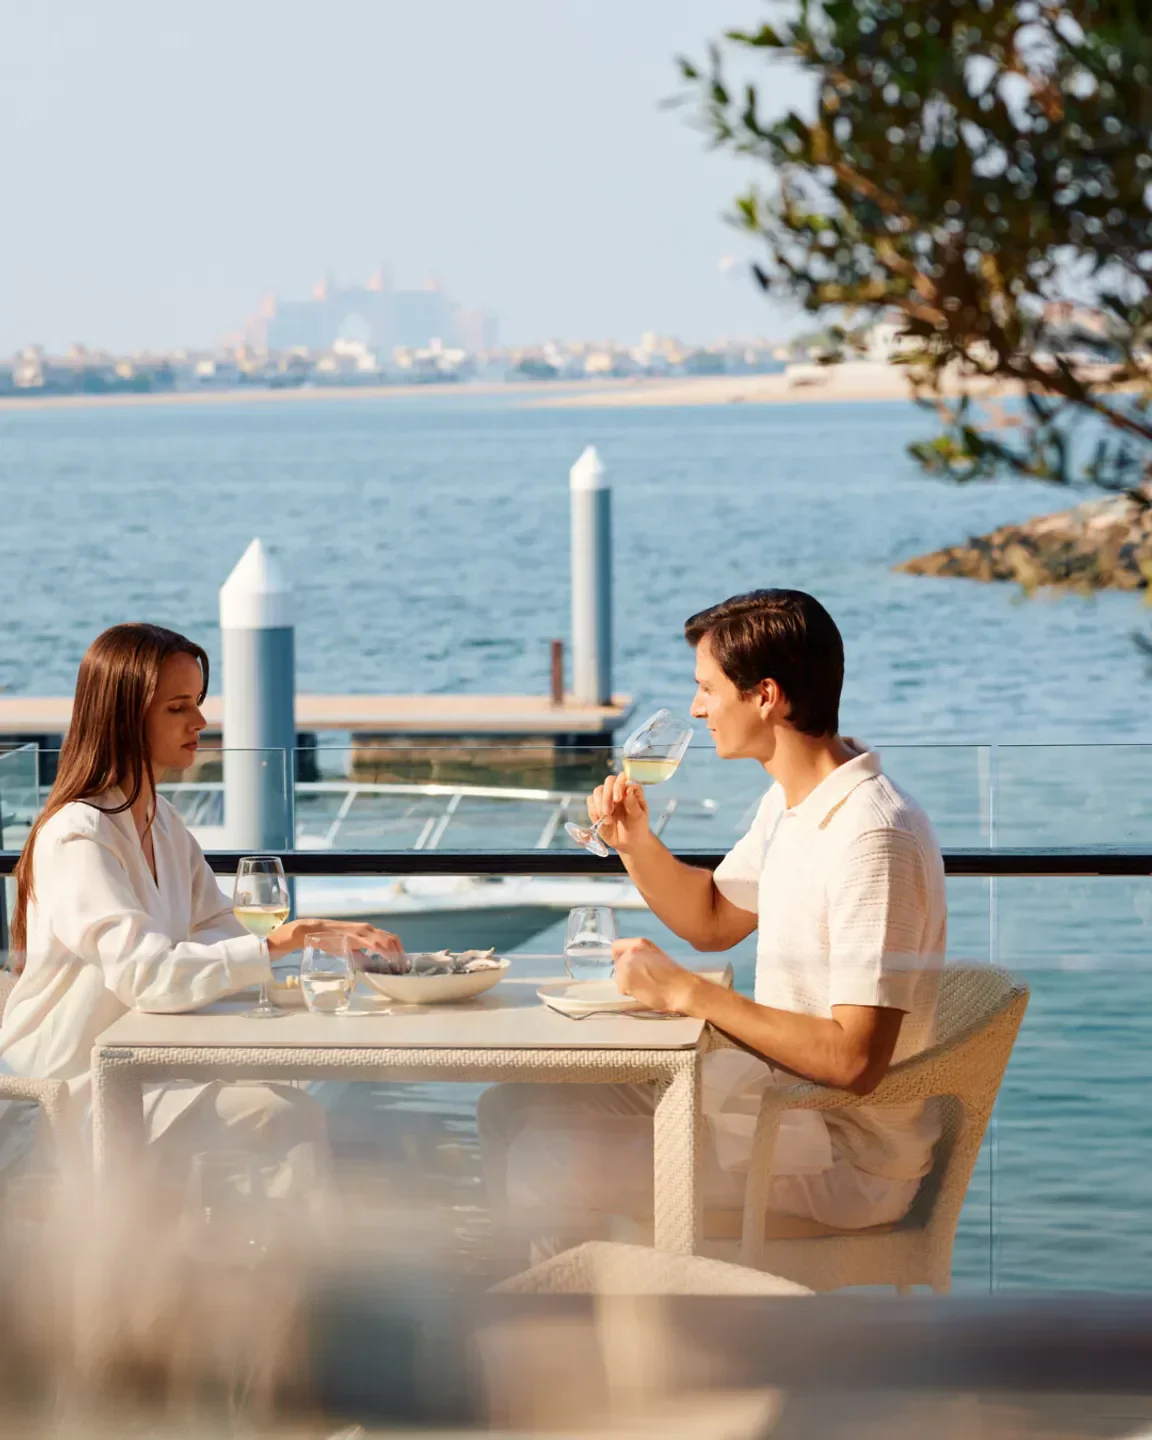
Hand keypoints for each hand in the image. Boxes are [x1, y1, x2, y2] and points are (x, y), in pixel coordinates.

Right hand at [267, 918, 403, 962]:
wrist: (313, 931)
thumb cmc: (330, 940)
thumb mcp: (349, 948)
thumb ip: (361, 954)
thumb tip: (370, 966)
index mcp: (367, 932)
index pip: (390, 938)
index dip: (399, 950)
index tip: (403, 963)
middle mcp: (368, 929)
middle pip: (393, 939)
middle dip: (401, 954)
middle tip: (403, 968)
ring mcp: (362, 931)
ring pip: (387, 940)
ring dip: (395, 954)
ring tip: (398, 967)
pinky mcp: (356, 936)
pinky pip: (375, 943)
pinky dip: (385, 951)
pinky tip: (388, 959)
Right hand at [587, 773, 650, 853]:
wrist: (629, 842)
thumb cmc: (637, 827)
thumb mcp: (639, 817)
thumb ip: (633, 803)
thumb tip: (628, 789)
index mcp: (630, 790)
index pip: (623, 778)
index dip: (618, 785)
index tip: (618, 799)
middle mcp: (618, 791)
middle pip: (608, 781)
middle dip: (607, 796)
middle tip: (609, 812)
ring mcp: (606, 798)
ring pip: (597, 791)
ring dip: (600, 805)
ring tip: (608, 820)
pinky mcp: (596, 807)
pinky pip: (590, 802)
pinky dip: (594, 811)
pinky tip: (602, 821)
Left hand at [611, 937, 697, 1014]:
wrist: (680, 989)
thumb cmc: (673, 974)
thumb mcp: (655, 955)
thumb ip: (640, 954)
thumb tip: (628, 961)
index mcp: (639, 943)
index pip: (616, 946)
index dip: (620, 956)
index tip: (627, 965)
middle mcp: (630, 952)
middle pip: (617, 963)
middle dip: (626, 972)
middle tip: (642, 980)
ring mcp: (625, 967)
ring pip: (619, 977)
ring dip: (628, 983)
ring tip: (645, 986)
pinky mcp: (624, 982)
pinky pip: (622, 988)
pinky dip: (630, 993)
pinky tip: (644, 992)